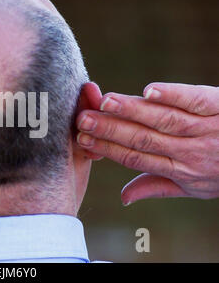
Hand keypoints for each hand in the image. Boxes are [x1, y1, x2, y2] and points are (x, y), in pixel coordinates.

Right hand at [76, 83, 218, 204]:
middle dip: (109, 129)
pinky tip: (150, 91)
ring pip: (163, 119)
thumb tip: (122, 198)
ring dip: (131, 111)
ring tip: (104, 102)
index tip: (82, 139)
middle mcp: (190, 151)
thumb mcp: (193, 187)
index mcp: (180, 171)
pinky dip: (173, 95)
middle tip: (83, 119)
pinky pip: (195, 100)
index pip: (135, 159)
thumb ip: (155, 187)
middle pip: (143, 139)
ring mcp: (207, 127)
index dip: (107, 150)